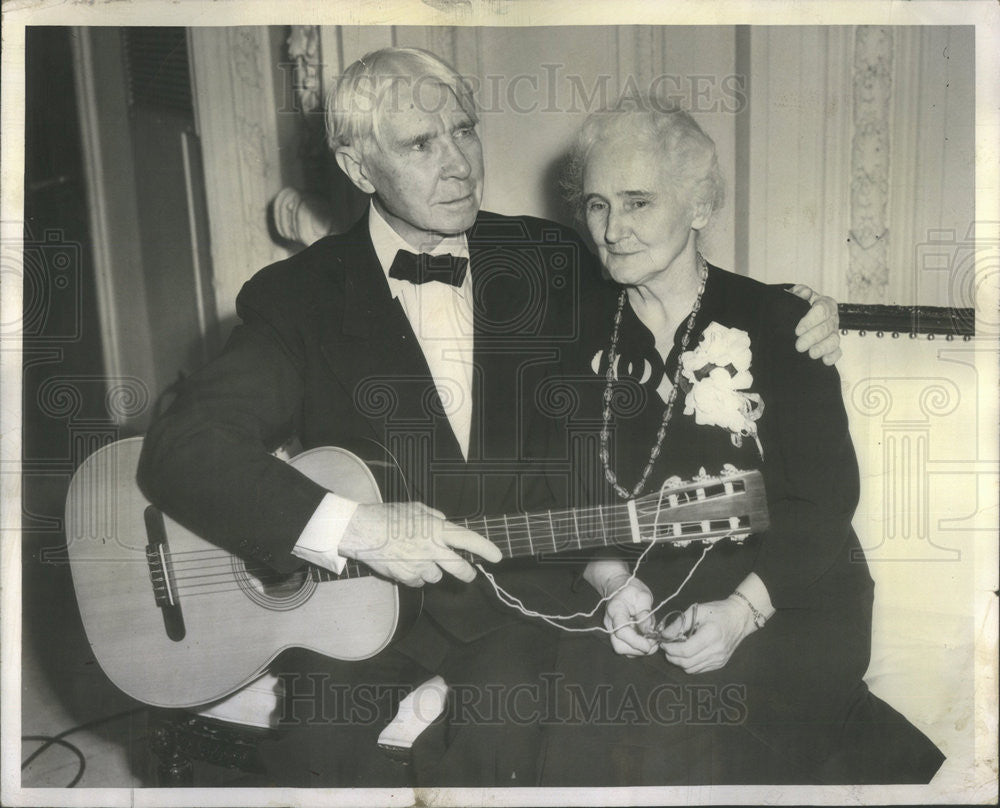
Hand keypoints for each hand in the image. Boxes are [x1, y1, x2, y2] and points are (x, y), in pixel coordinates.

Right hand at [338, 502, 501, 586]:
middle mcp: (432, 549)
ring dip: (431, 570)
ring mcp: (419, 565)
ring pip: (436, 577)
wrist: (363, 530)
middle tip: (468, 573)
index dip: (485, 549)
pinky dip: (414, 576)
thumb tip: (445, 522)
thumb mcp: (416, 508)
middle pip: (459, 568)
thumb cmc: (388, 516)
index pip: (468, 540)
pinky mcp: (406, 577)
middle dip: (466, 573)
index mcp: (437, 528)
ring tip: (416, 558)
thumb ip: (435, 516)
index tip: (497, 557)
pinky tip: (404, 564)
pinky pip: (417, 582)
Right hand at [603, 576, 658, 656]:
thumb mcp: (642, 595)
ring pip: (623, 649)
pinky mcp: (617, 635)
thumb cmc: (631, 589)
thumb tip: (648, 631)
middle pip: (619, 646)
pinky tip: (646, 639)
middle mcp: (610, 623)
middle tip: (653, 643)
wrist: (619, 587)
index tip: (649, 644)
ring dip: (639, 650)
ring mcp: (612, 630)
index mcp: (615, 610)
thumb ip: (645, 613)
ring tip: (651, 640)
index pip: (621, 631)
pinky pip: (626, 648)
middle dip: (638, 649)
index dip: (636, 641)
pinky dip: (638, 648)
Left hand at [658, 597, 755, 673]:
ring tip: (676, 650)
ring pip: (691, 669)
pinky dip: (689, 664)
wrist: (739, 617)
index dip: (670, 649)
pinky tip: (688, 653)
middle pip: (687, 663)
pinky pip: (699, 669)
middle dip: (672, 657)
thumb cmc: (717, 611)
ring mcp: (719, 659)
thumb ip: (679, 624)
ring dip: (679, 662)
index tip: (663, 642)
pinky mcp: (720, 664)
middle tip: (666, 647)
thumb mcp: (697, 611)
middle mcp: (716, 651)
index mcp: (710, 635)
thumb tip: (664, 635)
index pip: (685, 651)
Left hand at [787, 284, 841, 364]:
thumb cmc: (797, 305)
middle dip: (813, 337)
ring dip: (823, 348)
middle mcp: (832, 318)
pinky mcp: (832, 346)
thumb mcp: (795, 296)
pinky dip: (833, 357)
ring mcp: (833, 332)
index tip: (798, 330)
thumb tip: (804, 293)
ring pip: (834, 340)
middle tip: (799, 345)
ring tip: (811, 354)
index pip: (822, 309)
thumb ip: (798, 292)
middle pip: (827, 327)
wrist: (796, 316)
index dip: (811, 320)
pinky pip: (837, 352)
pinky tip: (825, 361)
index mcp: (825, 304)